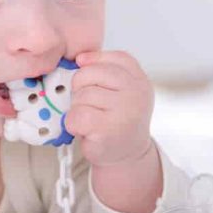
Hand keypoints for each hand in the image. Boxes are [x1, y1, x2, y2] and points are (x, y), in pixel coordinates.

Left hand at [67, 50, 154, 167]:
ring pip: (81, 95)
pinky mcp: (107, 128)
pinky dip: (72, 123)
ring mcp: (124, 110)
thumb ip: (104, 70)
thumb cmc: (118, 120)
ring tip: (91, 118)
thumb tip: (80, 58)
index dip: (94, 63)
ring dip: (77, 108)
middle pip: (89, 73)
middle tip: (89, 103)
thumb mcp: (120, 90)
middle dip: (80, 87)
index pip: (114, 57)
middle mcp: (136, 93)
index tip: (89, 75)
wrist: (128, 155)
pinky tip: (85, 129)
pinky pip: (76, 115)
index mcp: (139, 80)